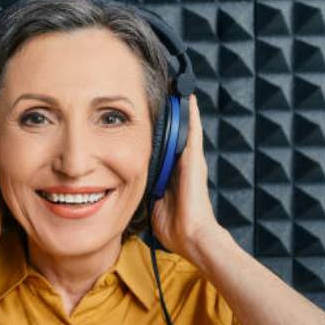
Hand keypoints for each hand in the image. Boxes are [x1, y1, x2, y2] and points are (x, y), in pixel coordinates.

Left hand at [150, 95, 223, 263]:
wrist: (192, 236)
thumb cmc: (175, 227)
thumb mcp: (154, 204)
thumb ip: (147, 190)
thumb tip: (129, 186)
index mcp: (174, 174)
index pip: (165, 146)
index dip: (159, 129)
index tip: (150, 113)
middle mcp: (184, 164)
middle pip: (176, 132)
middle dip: (171, 114)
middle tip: (166, 90)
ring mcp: (191, 161)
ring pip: (185, 128)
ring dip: (181, 109)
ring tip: (176, 87)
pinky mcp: (195, 161)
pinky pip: (192, 133)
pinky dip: (190, 116)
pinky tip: (187, 99)